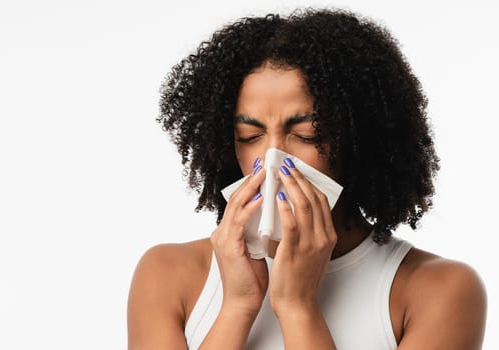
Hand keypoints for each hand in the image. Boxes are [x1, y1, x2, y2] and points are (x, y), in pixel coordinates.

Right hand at [209, 159, 268, 316]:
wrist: (243, 302)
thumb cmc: (252, 279)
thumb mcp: (257, 247)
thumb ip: (260, 230)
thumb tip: (275, 214)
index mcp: (230, 231)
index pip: (241, 201)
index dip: (252, 184)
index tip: (265, 169)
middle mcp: (223, 231)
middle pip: (237, 197)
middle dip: (251, 179)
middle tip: (264, 162)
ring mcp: (223, 237)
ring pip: (236, 205)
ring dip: (251, 188)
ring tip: (264, 173)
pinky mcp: (228, 246)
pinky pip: (239, 222)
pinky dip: (250, 208)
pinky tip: (261, 199)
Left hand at [268, 158, 336, 314]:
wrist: (297, 303)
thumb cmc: (301, 279)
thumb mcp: (313, 253)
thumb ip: (310, 233)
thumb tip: (297, 213)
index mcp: (328, 237)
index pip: (322, 201)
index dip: (310, 183)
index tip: (298, 171)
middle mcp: (323, 237)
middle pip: (314, 199)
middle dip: (300, 179)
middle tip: (288, 165)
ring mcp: (310, 244)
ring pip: (304, 206)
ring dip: (292, 186)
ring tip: (281, 174)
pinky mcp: (295, 250)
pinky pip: (292, 223)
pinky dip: (286, 208)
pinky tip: (278, 197)